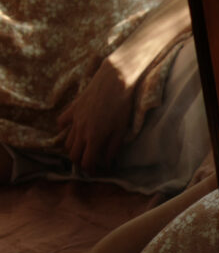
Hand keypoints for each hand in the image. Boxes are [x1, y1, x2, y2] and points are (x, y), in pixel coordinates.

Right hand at [58, 57, 134, 171]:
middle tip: (90, 163)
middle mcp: (81, 130)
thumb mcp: (121, 130)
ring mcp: (74, 119)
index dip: (91, 170)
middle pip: (73, 154)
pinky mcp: (72, 108)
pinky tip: (74, 129)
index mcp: (94, 138)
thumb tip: (108, 162)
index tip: (96, 171)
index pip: (86, 161)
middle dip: (80, 162)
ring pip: (67, 141)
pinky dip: (65, 129)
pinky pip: (62, 123)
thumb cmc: (122, 106)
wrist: (113, 81)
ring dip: (74, 148)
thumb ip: (113, 148)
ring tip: (84, 149)